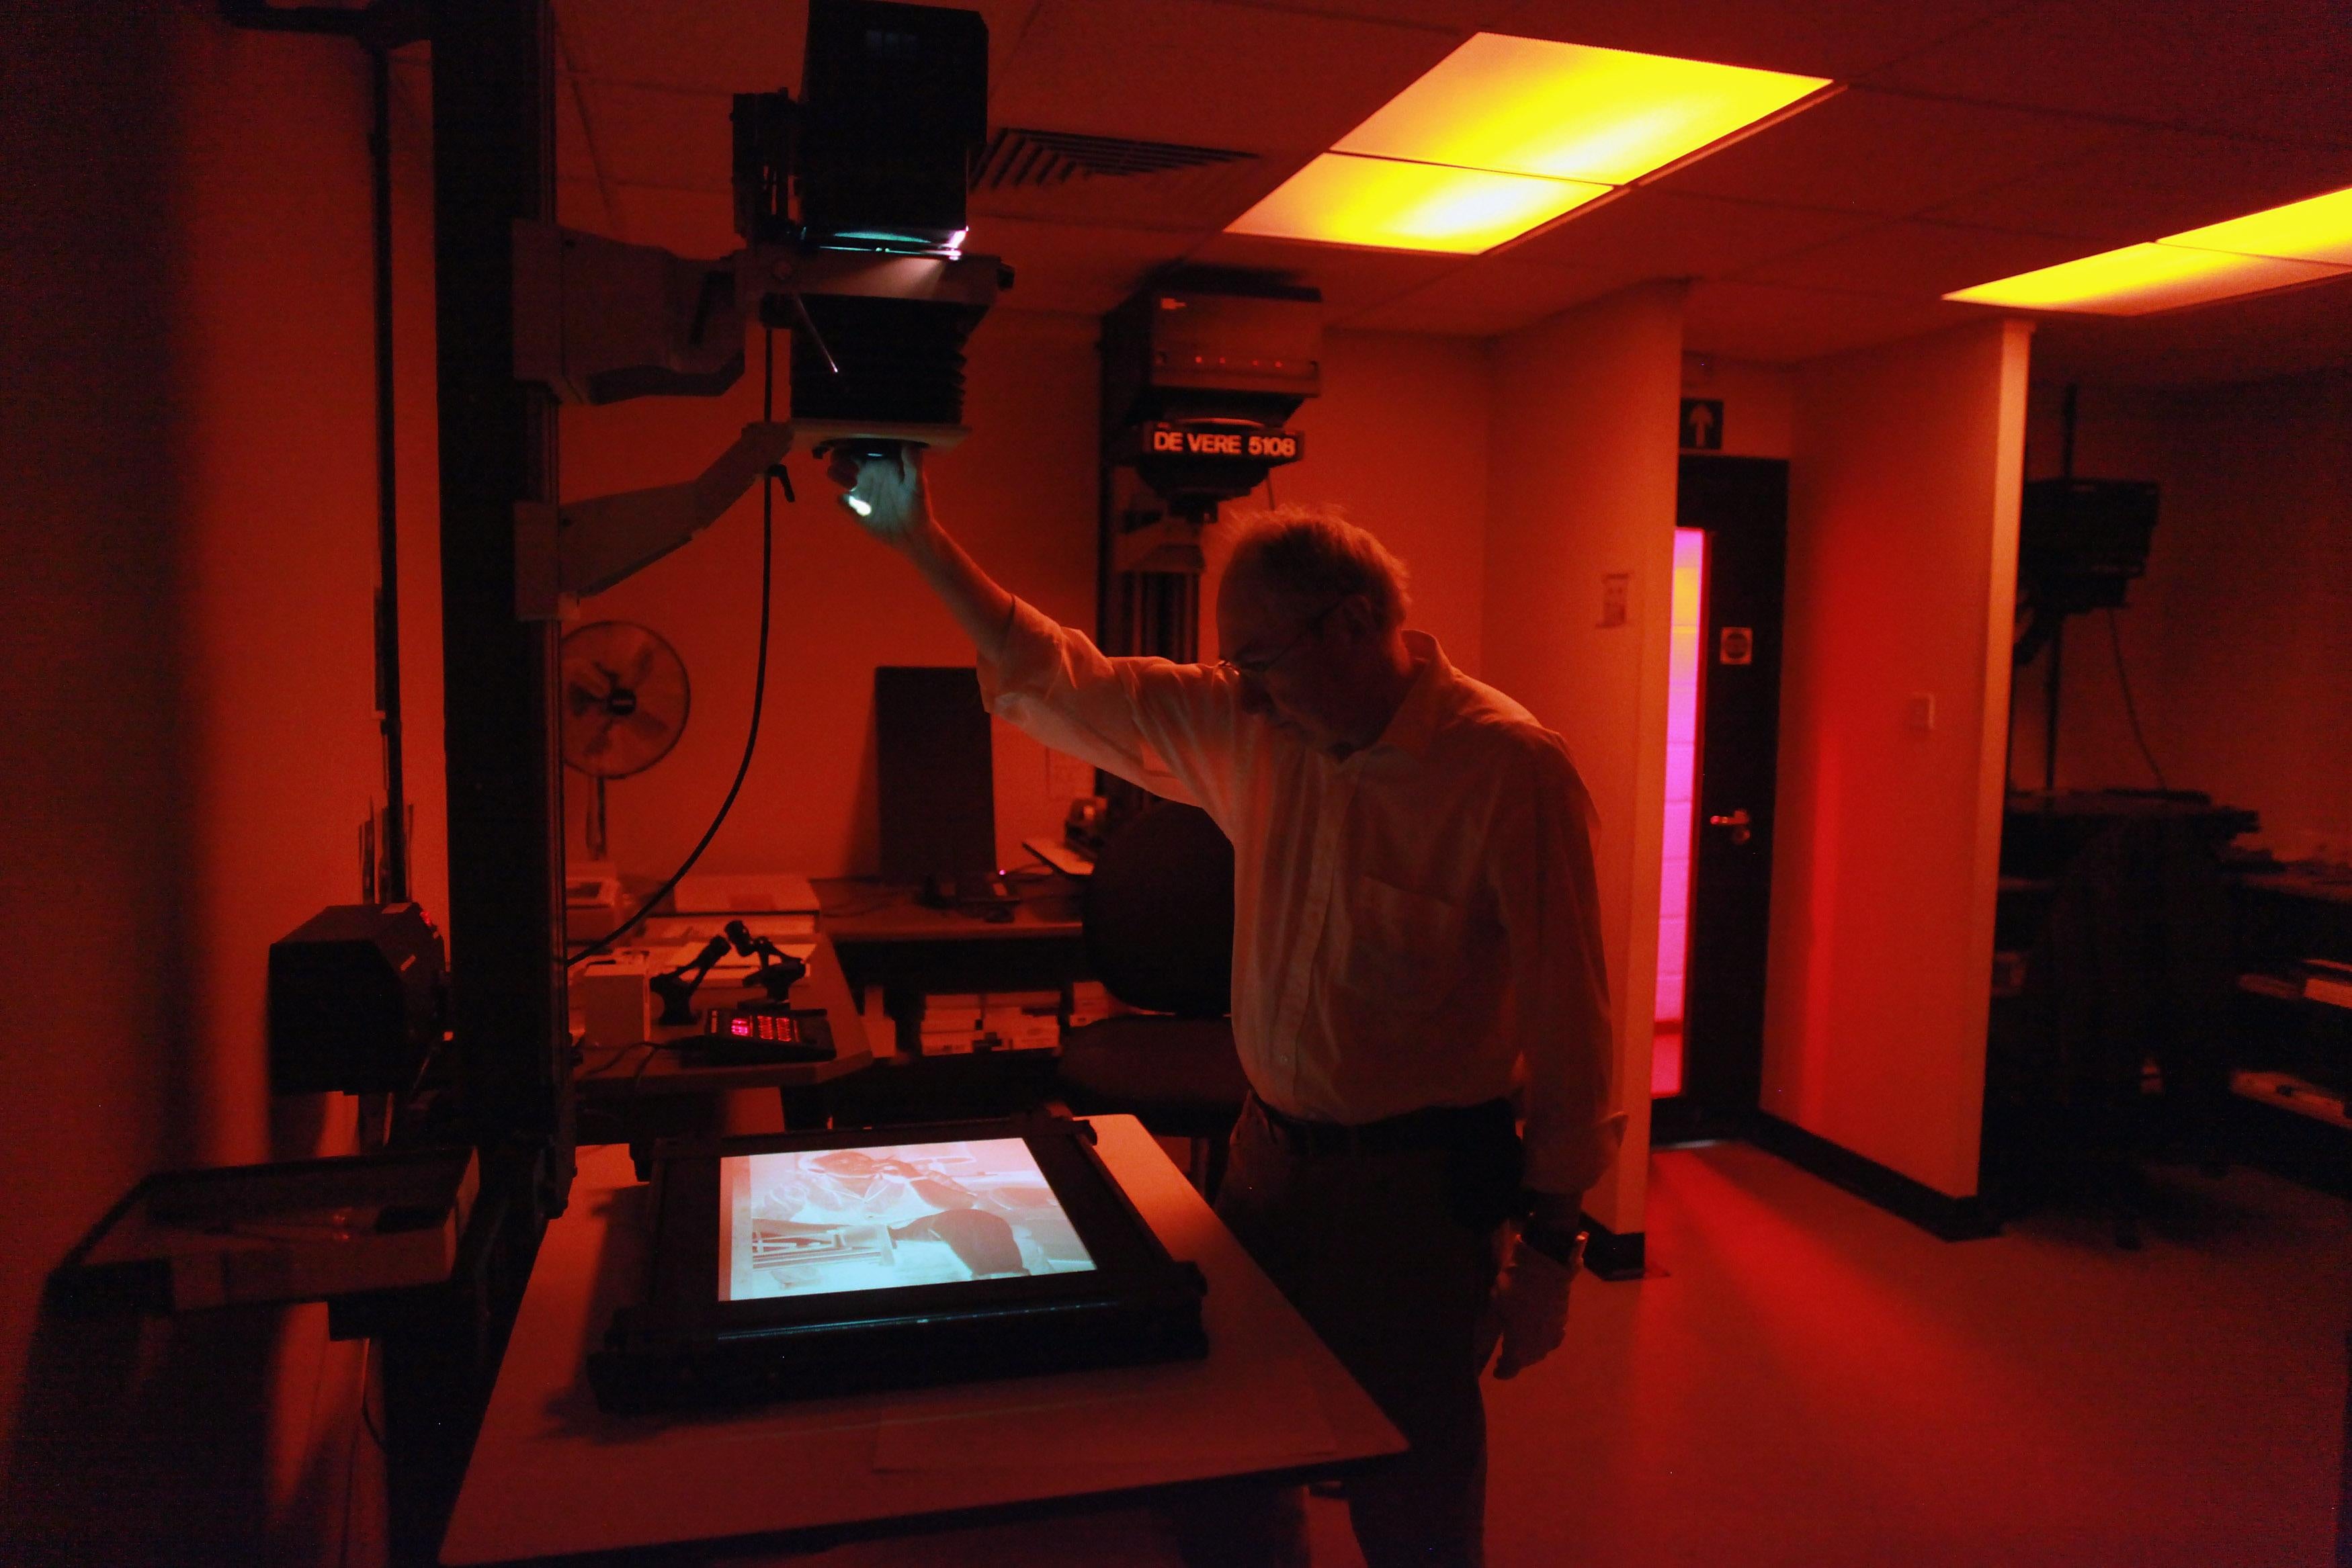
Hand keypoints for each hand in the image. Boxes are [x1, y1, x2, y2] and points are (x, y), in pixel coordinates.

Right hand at [824, 442, 932, 545]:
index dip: (856, 443)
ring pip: (842, 477)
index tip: (849, 441)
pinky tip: (846, 500)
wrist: (913, 535)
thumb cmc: (918, 506)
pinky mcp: (856, 509)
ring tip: (832, 472)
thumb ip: (913, 464)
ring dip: (836, 473)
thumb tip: (909, 443)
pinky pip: (844, 502)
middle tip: (836, 457)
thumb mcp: (917, 484)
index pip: (866, 449)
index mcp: (883, 464)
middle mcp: (870, 474)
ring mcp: (862, 491)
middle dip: (840, 456)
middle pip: (849, 460)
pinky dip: (843, 500)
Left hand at [1475, 1233, 1577, 1379]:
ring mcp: (1555, 1331)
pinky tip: (1536, 1327)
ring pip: (1542, 1348)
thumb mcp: (1494, 1309)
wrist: (1547, 1266)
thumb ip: (1488, 1332)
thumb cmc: (1515, 1289)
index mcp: (1521, 1347)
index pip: (1512, 1368)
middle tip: (1505, 1354)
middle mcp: (1541, 1345)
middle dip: (1517, 1359)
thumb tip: (1478, 1350)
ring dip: (1530, 1348)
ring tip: (1520, 1341)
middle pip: (1529, 1359)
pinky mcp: (1564, 1317)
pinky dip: (1542, 1336)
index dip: (1504, 1372)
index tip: (1496, 1372)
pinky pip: (1552, 1335)